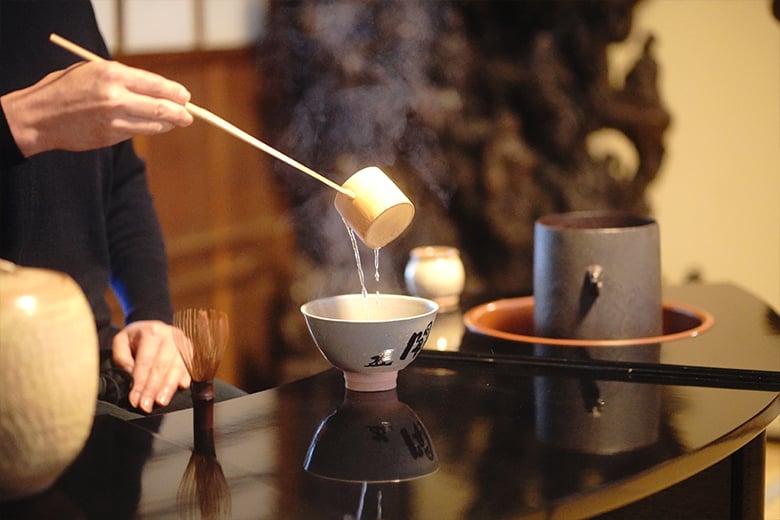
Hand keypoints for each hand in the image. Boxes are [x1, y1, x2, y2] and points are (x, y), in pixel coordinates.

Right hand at [1, 60, 193, 156]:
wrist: (41, 116)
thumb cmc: (67, 88)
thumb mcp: (94, 71)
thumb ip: (124, 78)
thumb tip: (157, 89)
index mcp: (112, 74)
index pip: (156, 84)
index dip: (175, 92)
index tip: (185, 97)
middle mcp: (116, 98)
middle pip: (162, 108)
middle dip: (180, 113)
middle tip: (188, 115)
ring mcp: (115, 120)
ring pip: (154, 125)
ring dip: (166, 124)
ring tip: (172, 121)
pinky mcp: (112, 136)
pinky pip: (138, 133)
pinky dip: (147, 129)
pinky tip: (149, 126)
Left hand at [112, 320, 190, 412]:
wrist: (154, 326)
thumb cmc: (137, 337)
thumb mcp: (121, 341)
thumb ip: (122, 358)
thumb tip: (132, 376)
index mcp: (151, 332)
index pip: (145, 362)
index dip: (140, 383)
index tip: (134, 400)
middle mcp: (170, 336)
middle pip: (161, 366)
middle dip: (153, 389)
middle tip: (146, 406)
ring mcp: (183, 343)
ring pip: (177, 368)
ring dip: (169, 387)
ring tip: (161, 401)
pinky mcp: (191, 351)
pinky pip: (190, 366)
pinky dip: (186, 377)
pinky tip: (181, 387)